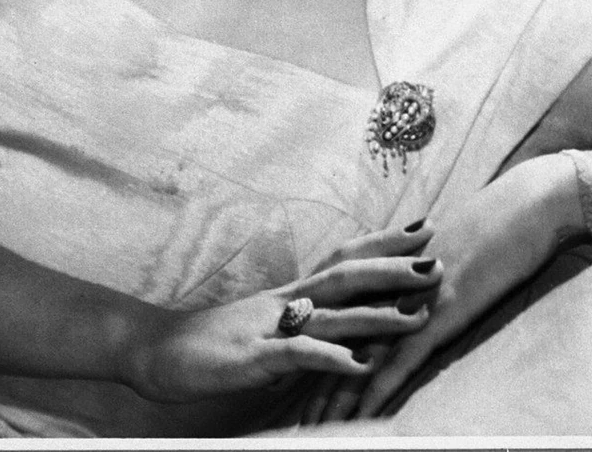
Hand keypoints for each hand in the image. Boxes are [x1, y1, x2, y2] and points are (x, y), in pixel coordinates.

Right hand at [124, 225, 442, 402]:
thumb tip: (336, 335)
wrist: (153, 351)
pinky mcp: (254, 357)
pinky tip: (361, 364)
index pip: (344, 258)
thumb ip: (299, 330)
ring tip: (419, 316)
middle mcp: (286, 302)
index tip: (424, 227)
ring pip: (333, 313)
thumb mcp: (263, 334)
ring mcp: (271, 327)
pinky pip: (299, 354)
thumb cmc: (208, 346)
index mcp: (289, 295)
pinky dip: (333, 358)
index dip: (384, 243)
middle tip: (438, 258)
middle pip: (348, 273)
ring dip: (379, 314)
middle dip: (395, 267)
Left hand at [302, 153, 579, 422]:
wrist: (523, 207)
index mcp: (391, 272)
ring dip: (335, 397)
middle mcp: (392, 286)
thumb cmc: (495, 227)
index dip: (316, 350)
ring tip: (310, 431)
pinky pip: (400, 360)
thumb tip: (415, 295)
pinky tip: (358, 418)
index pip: (342, 319)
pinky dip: (376, 390)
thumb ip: (423, 275)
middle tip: (290, 419)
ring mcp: (411, 300)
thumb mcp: (449, 253)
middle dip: (313, 384)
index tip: (290, 381)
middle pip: (340, 341)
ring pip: (361, 356)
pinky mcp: (438, 314)